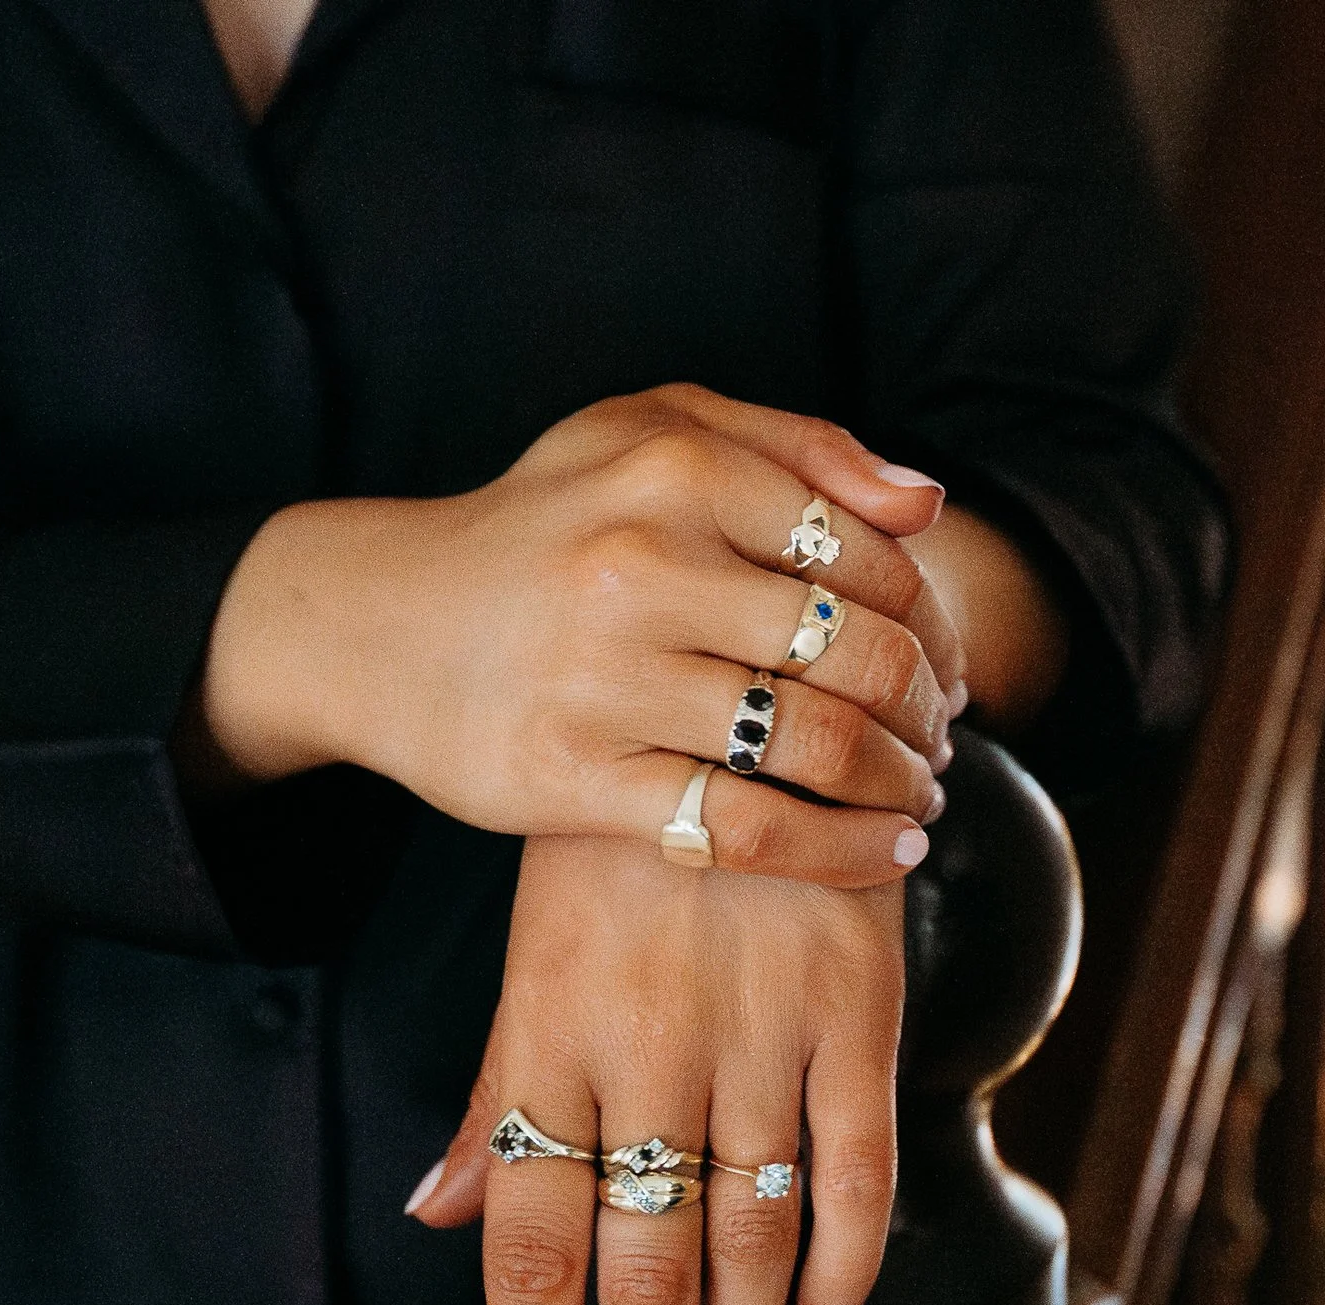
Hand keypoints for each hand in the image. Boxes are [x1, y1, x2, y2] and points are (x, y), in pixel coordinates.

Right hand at [197, 385, 970, 887]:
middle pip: (860, 656)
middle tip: (941, 736)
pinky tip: (887, 852)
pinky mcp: (575, 779)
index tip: (946, 664)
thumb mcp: (649, 432)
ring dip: (901, 783)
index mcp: (675, 473)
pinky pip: (748, 829)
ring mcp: (606, 680)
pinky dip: (841, 851)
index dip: (935, 624)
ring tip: (921, 794)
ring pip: (818, 747)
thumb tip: (928, 505)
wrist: (378, 623)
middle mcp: (641, 568)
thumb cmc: (543, 524)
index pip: (871, 560)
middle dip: (929, 710)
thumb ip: (797, 448)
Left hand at [407, 833, 903, 1304]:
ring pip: (755, 1235)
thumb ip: (500, 1094)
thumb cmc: (615, 851)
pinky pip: (862, 1162)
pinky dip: (851, 1256)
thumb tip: (436, 1217)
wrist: (742, 701)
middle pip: (646, 1267)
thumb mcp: (532, 958)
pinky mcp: (857, 1005)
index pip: (532, 1248)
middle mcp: (650, 1048)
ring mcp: (761, 1029)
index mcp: (550, 1038)